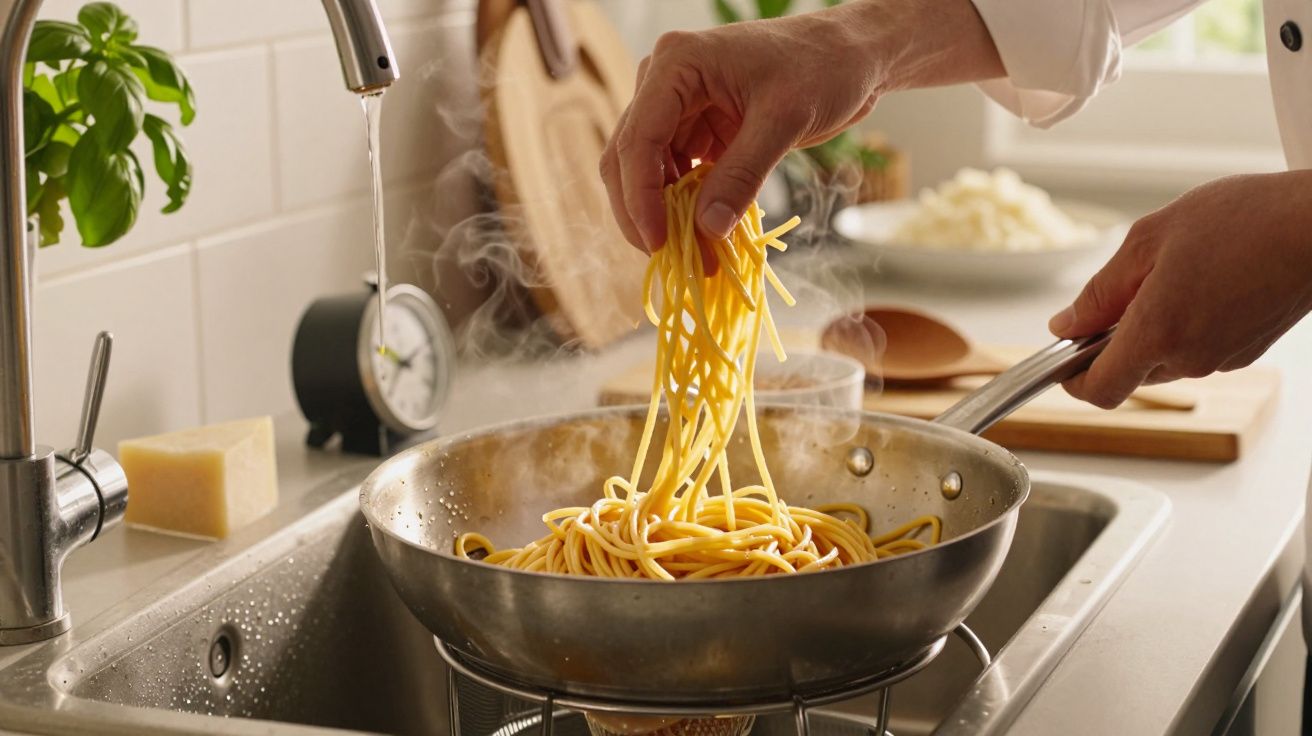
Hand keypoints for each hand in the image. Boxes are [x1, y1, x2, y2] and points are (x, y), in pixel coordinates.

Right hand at [599, 0, 1003, 256]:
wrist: (851, 55)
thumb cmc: (823, 67)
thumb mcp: (785, 120)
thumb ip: (743, 174)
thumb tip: (707, 230)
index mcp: (676, 64)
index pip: (638, 138)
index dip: (640, 196)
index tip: (657, 241)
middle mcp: (664, 83)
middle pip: (628, 158)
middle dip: (643, 212)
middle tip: (669, 258)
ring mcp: (678, 107)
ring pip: (647, 173)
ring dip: (664, 215)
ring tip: (693, 254)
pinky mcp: (696, 129)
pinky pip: (676, 175)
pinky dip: (685, 207)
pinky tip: (703, 233)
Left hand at [1050, 172, 1311, 407]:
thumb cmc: (1247, 221)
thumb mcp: (1150, 240)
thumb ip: (1102, 291)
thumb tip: (1066, 324)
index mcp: (1158, 334)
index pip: (1100, 389)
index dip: (1073, 379)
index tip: (1064, 356)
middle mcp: (1191, 358)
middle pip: (1131, 371)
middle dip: (1115, 339)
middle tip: (1127, 287)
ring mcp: (1224, 358)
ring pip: (1165, 359)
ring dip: (1154, 328)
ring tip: (1173, 272)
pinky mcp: (1249, 350)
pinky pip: (1199, 348)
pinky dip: (1186, 324)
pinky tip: (1202, 281)